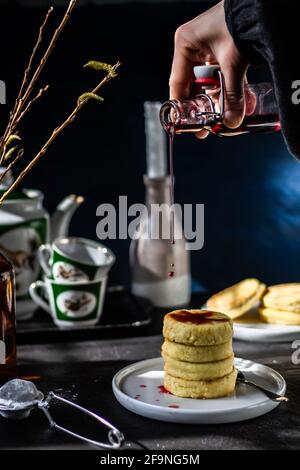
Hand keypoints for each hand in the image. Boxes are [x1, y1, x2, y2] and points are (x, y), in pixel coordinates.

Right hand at [169, 0, 247, 137]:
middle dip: (203, 106)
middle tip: (206, 127)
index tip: (186, 125)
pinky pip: (221, 75)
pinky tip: (239, 102)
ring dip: (219, 99)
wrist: (262, 8)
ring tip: (226, 117)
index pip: (177, 84)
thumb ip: (232, 95)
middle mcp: (193, 47)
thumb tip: (231, 122)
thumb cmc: (240, 23)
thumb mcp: (233, 64)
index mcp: (185, 45)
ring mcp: (207, 48)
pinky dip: (229, 88)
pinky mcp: (221, 50)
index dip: (181, 107)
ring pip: (209, 82)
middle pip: (193, 85)